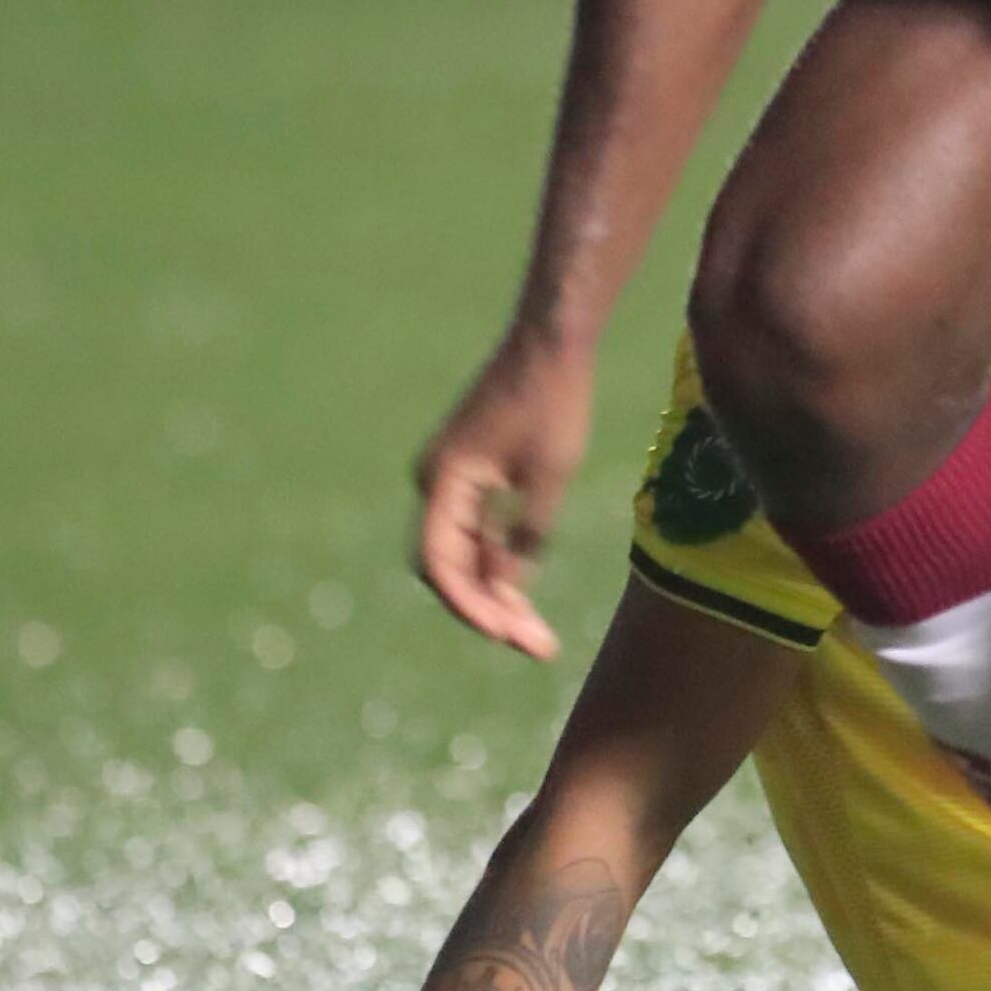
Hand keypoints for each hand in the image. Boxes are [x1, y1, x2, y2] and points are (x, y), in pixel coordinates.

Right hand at [412, 338, 592, 658]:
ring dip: (496, 594)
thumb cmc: (554, 403)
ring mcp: (453, 481)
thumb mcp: (548, 479)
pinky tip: (528, 601)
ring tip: (537, 638)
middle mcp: (436, 484)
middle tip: (535, 647)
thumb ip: (524, 537)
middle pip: (449, 567)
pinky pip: (478, 534)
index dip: (470, 606)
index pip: (440, 563)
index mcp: (442, 481)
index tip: (507, 636)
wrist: (553, 343)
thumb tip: (507, 591)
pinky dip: (500, 565)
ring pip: (465, 555)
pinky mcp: (474, 477)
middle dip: (487, 611)